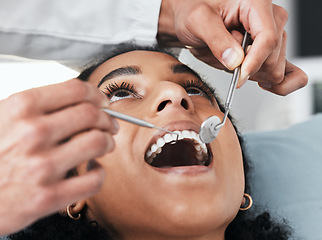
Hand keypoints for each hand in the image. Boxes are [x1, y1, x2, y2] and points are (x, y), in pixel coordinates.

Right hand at [0, 79, 117, 234]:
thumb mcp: (1, 118)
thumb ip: (35, 107)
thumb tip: (75, 101)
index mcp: (20, 108)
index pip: (76, 90)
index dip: (97, 94)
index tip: (102, 101)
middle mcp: (33, 133)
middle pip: (91, 114)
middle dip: (107, 118)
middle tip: (110, 124)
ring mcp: (42, 166)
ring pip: (98, 142)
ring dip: (108, 142)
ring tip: (106, 144)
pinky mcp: (48, 197)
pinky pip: (93, 180)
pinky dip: (100, 173)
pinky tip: (93, 169)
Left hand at [157, 0, 307, 95]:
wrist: (193, 22)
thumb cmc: (195, 13)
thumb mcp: (198, 21)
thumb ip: (216, 40)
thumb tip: (236, 62)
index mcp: (256, 4)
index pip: (268, 38)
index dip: (254, 62)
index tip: (239, 77)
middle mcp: (270, 18)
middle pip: (273, 58)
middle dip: (248, 68)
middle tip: (225, 59)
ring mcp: (274, 36)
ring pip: (275, 70)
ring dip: (250, 73)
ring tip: (230, 59)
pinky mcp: (272, 53)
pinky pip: (292, 75)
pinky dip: (280, 85)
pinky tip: (262, 84)